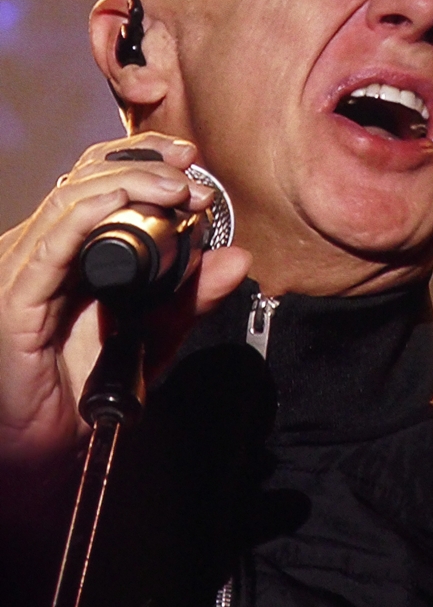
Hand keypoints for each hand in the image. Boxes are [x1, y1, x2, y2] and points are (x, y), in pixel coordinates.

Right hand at [0, 134, 250, 460]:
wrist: (49, 448)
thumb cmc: (92, 385)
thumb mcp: (157, 334)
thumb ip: (191, 296)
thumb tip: (237, 259)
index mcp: (72, 247)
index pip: (99, 178)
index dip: (142, 157)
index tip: (190, 158)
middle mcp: (44, 247)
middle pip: (86, 178)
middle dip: (144, 164)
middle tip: (192, 172)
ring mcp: (26, 267)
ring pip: (71, 198)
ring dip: (129, 183)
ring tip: (176, 187)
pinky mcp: (17, 296)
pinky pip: (52, 241)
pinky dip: (90, 213)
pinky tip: (124, 203)